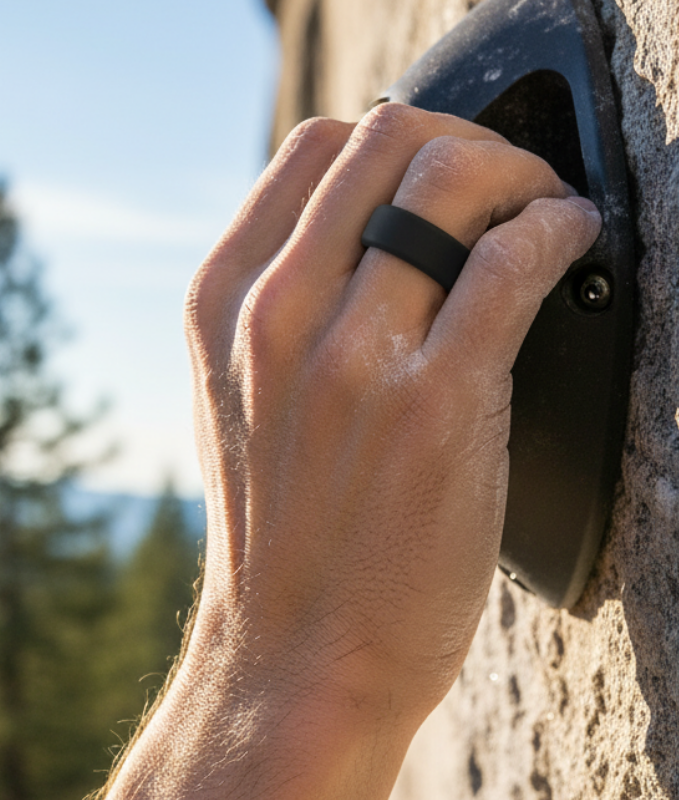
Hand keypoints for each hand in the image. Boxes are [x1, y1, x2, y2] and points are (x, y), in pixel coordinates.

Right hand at [183, 103, 600, 730]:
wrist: (296, 662)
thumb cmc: (282, 545)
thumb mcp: (239, 407)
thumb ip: (281, 316)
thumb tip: (365, 237)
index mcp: (224, 307)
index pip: (314, 148)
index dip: (396, 136)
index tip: (440, 168)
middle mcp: (277, 314)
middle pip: (386, 137)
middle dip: (467, 138)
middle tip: (509, 181)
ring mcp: (351, 356)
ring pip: (452, 177)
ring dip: (522, 175)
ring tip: (547, 211)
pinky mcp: (434, 404)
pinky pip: (513, 261)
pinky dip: (559, 227)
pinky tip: (575, 243)